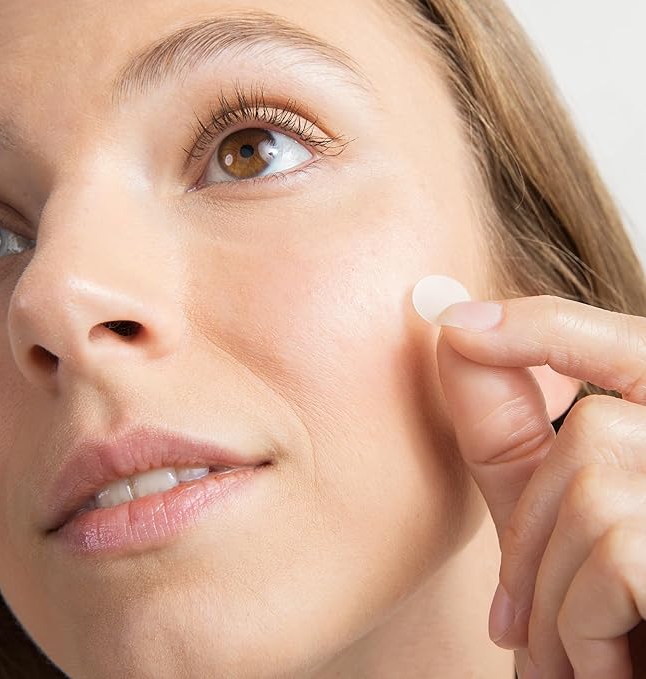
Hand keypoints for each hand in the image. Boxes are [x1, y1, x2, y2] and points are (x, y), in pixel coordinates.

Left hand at [432, 294, 645, 678]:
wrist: (644, 675)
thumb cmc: (611, 612)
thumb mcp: (552, 516)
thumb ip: (509, 430)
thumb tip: (454, 339)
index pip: (621, 343)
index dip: (541, 326)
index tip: (456, 326)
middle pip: (591, 433)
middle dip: (529, 531)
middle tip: (515, 620)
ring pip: (592, 498)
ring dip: (548, 595)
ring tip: (560, 655)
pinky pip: (617, 558)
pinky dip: (581, 626)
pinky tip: (601, 666)